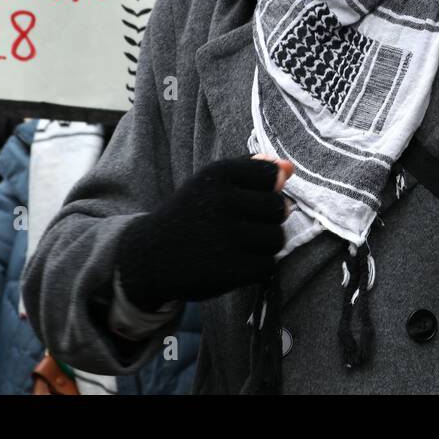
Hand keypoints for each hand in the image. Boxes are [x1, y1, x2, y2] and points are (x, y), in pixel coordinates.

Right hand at [116, 154, 294, 310]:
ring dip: (265, 244)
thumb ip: (250, 169)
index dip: (266, 189)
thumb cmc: (189, 213)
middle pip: (279, 207)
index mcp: (219, 173)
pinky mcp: (230, 270)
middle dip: (268, 218)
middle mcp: (222, 201)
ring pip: (277, 238)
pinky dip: (256, 267)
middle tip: (244, 224)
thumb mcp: (210, 182)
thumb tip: (289, 168)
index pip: (272, 175)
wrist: (150, 256)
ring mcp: (226, 236)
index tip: (245, 198)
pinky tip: (236, 262)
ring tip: (240, 244)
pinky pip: (268, 265)